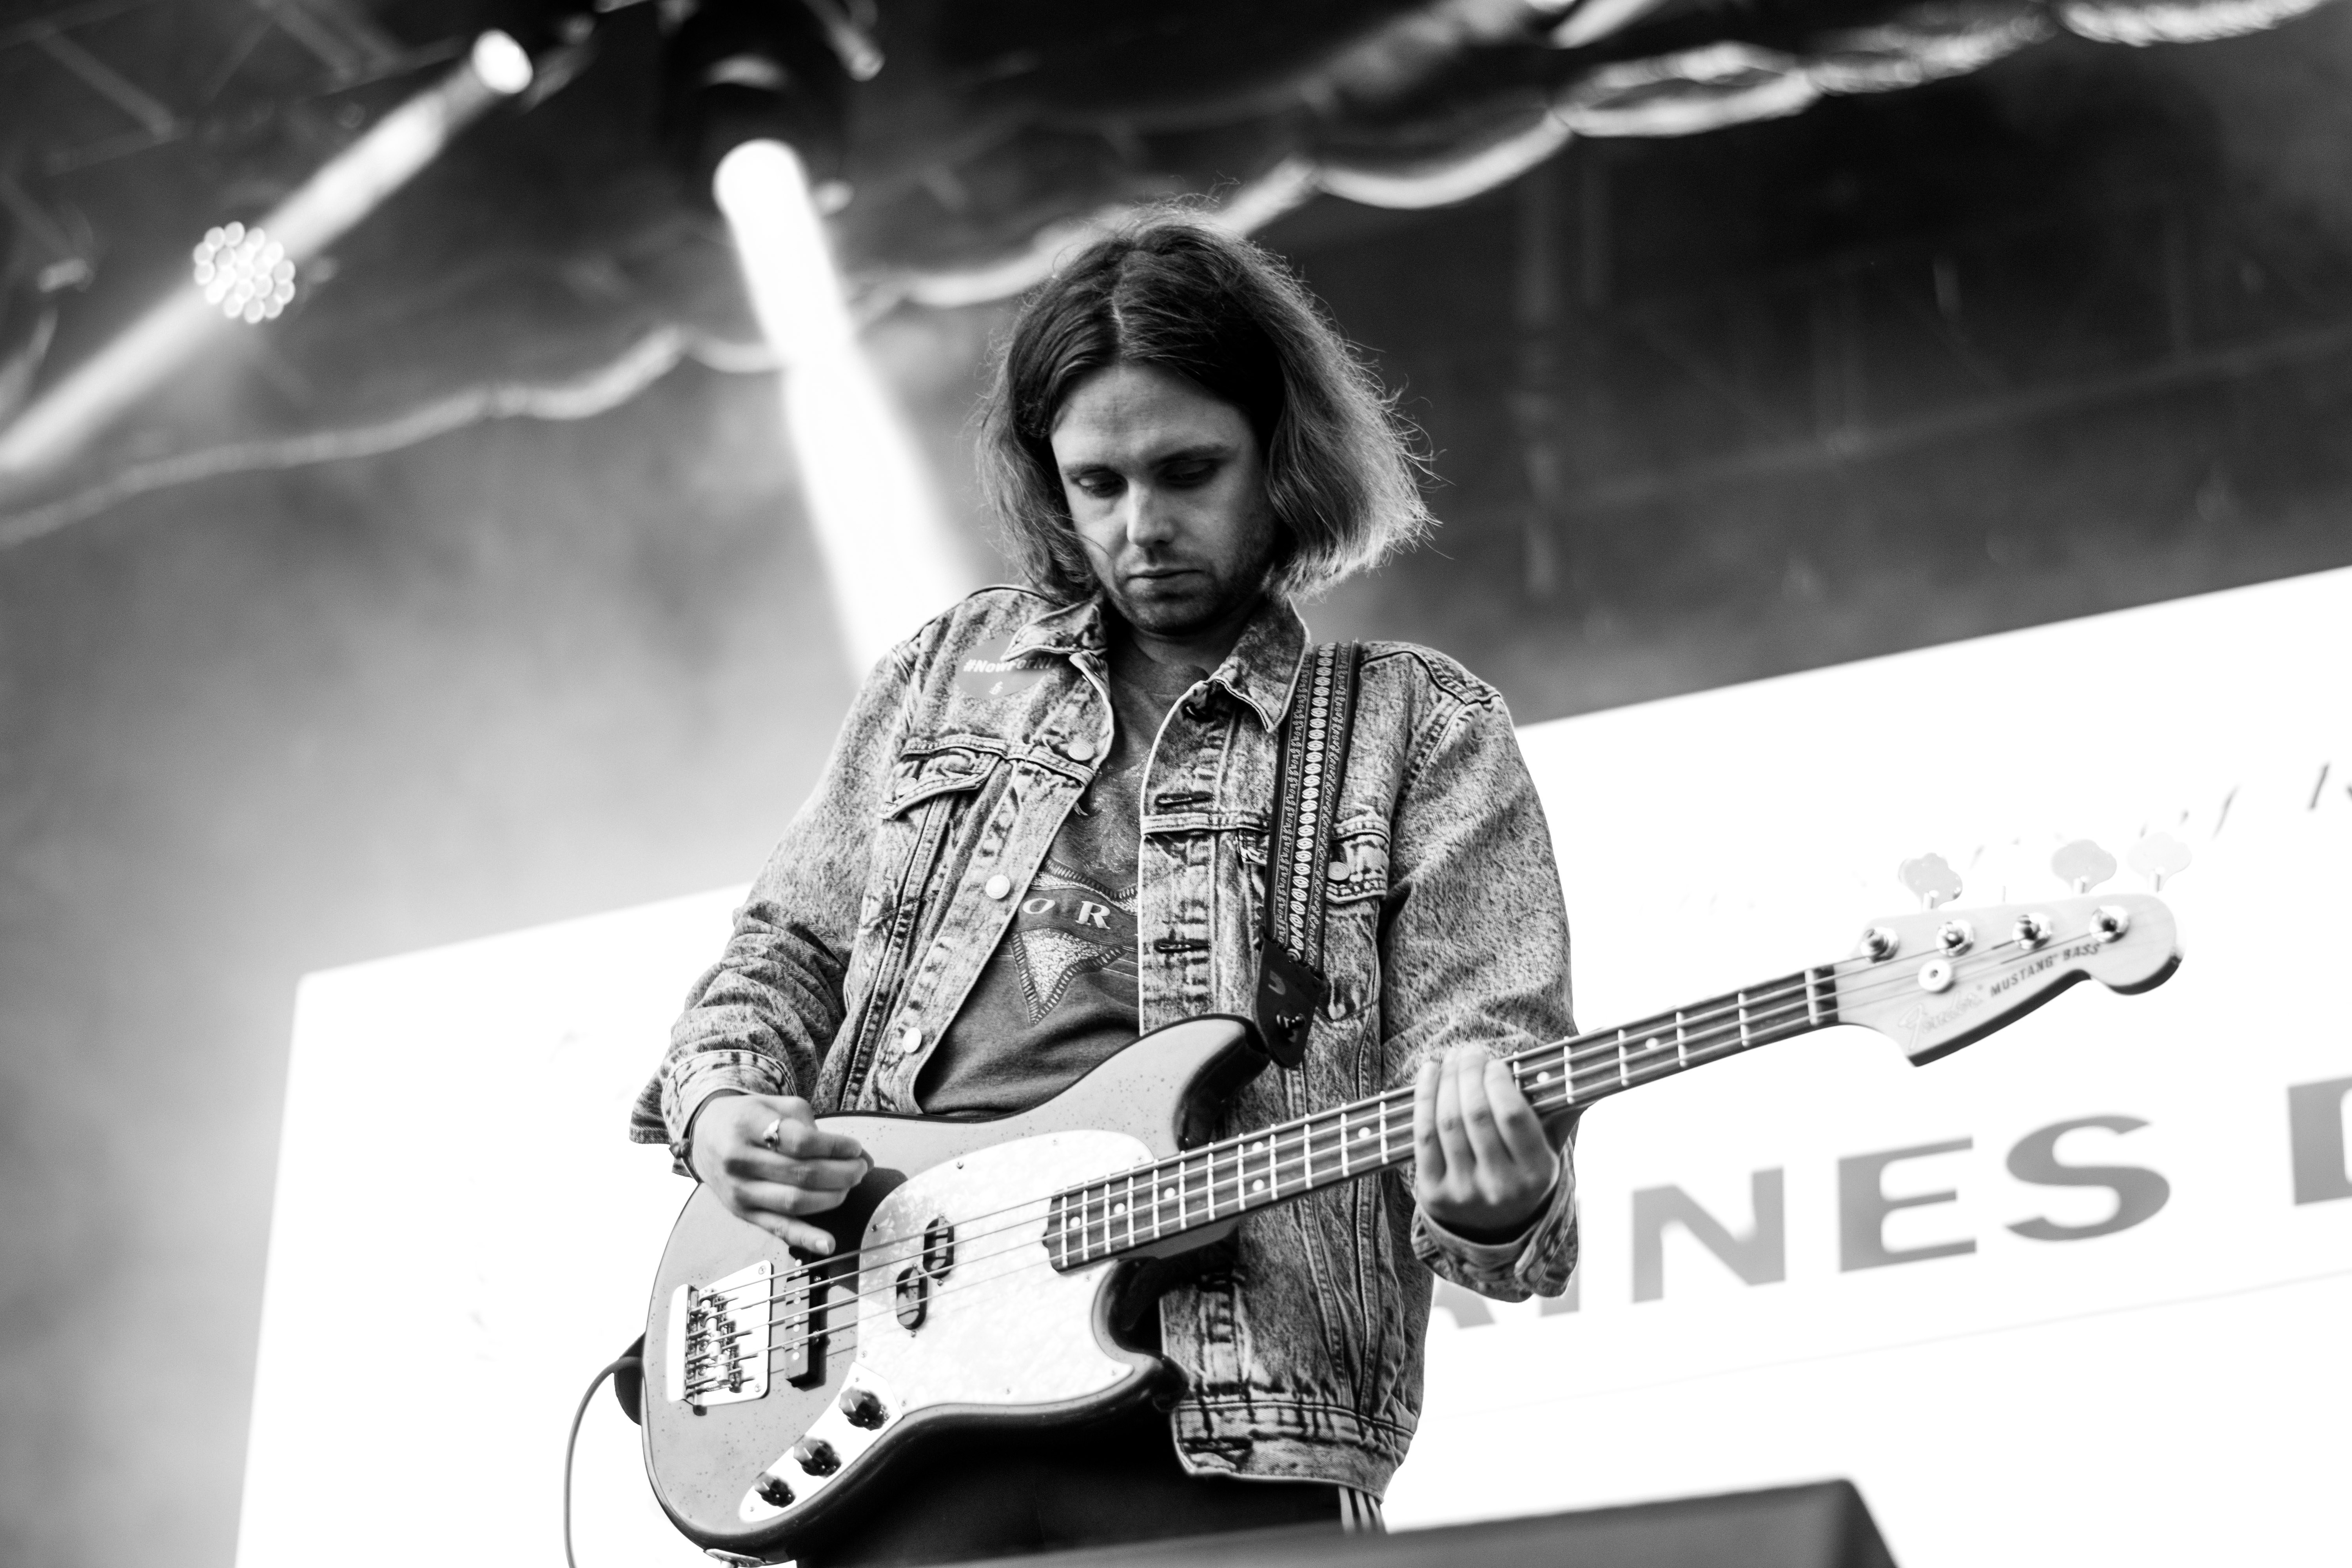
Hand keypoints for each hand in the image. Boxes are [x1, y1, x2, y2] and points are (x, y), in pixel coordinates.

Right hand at [688, 1094, 868, 1254]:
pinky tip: (828, 1243)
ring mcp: (740, 1191)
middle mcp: (739, 1160)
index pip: (801, 1141)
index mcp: (748, 1125)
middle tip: (860, 1168)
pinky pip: (779, 1228)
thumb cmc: (749, 1119)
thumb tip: (857, 1154)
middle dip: (842, 1173)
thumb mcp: (775, 1106)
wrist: (706, 1137)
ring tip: (849, 1185)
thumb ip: (812, 1126)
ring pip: (795, 1201)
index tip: (855, 1147)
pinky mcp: (744, 1213)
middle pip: (802, 1174)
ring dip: (832, 1197)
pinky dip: (806, 1238)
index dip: (835, 1146)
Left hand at [1412, 1045, 1561, 1243]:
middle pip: (1476, 1114)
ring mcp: (1465, 1193)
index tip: (1494, 1062)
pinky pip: (1423, 1137)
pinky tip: (1429, 1073)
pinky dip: (1423, 1098)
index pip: (1512, 1115)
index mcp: (1537, 1174)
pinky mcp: (1433, 1194)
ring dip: (1446, 1081)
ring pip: (1448, 1122)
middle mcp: (1501, 1187)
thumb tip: (1588, 1058)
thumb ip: (1565, 1106)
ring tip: (1451, 1059)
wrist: (1493, 1225)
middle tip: (1468, 1051)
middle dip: (1468, 1072)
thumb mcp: (1549, 1147)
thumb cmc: (1523, 1169)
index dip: (1498, 1081)